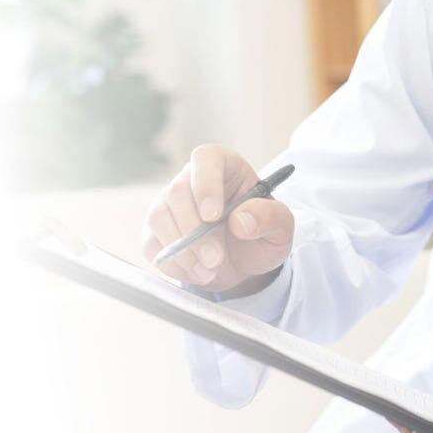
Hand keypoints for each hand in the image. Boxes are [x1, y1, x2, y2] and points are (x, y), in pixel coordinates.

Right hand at [140, 144, 294, 291]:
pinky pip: (152, 244)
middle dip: (196, 233)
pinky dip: (173, 263)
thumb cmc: (261, 232)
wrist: (243, 258)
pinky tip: (197, 273)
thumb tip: (241, 221)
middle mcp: (190, 178)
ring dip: (183, 250)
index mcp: (223, 165)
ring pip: (159, 217)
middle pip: (178, 192)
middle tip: (216, 259)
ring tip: (210, 270)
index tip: (213, 216)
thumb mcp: (281, 226)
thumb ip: (269, 217)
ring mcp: (168, 203)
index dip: (206, 185)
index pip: (205, 159)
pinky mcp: (155, 230)